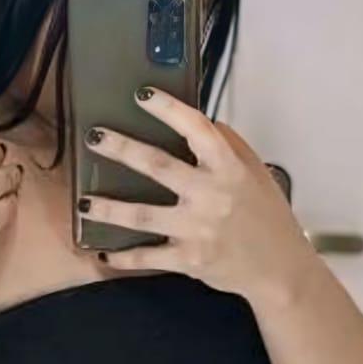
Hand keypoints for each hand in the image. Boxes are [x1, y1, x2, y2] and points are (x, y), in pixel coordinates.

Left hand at [78, 87, 316, 306]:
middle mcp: (211, 196)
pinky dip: (122, 257)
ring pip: (141, 216)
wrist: (279, 269)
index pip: (196, 129)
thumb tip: (195, 121)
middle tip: (95, 138)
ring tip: (83, 202)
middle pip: (158, 166)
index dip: (168, 109)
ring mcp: (197, 230)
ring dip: (108, 208)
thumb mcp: (254, 172)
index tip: (143, 95)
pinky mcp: (188, 259)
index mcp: (229, 169)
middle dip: (122, 149)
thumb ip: (227, 146)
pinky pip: (147, 258)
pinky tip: (102, 251)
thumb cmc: (266, 216)